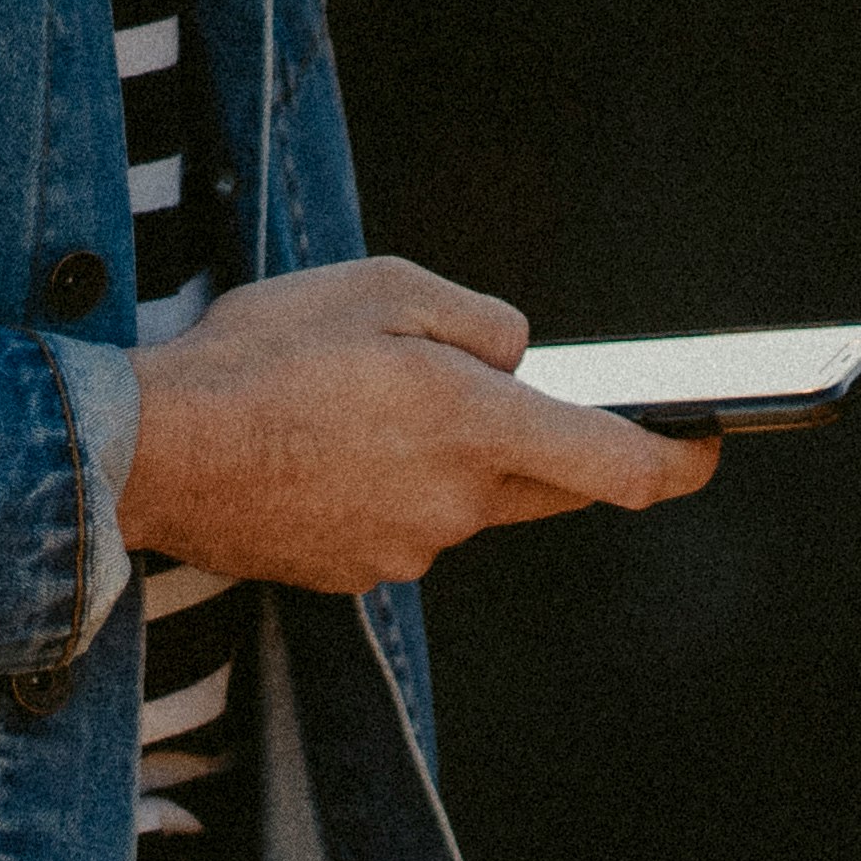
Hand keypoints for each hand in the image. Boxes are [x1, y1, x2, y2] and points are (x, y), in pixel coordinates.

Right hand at [114, 254, 717, 593]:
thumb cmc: (264, 353)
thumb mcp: (382, 285)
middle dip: (539, 441)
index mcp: (478, 425)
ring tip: (348, 403)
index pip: (616, 464)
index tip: (709, 446)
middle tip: (480, 391)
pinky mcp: (357, 575)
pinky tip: (318, 447)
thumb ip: (480, 320)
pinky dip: (383, 489)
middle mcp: (458, 502)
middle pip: (545, 484)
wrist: (151, 450)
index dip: (677, 461)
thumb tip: (520, 358)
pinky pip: (403, 526)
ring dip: (440, 458)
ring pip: (464, 501)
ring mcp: (409, 550)